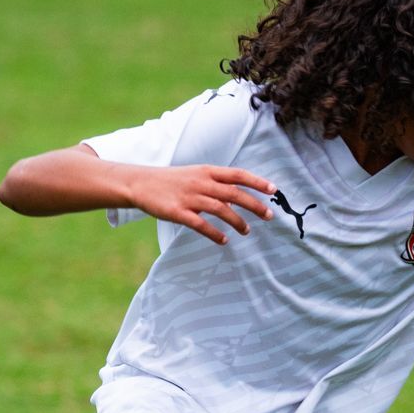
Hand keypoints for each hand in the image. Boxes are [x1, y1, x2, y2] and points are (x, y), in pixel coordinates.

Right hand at [131, 164, 275, 244]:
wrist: (140, 183)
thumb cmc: (171, 181)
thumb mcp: (195, 175)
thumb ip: (215, 183)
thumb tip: (237, 196)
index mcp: (206, 171)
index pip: (237, 175)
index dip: (257, 181)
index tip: (273, 190)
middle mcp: (201, 182)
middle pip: (234, 193)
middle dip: (254, 205)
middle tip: (269, 216)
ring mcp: (189, 197)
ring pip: (220, 209)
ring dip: (237, 221)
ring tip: (247, 231)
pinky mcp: (178, 212)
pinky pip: (201, 225)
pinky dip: (215, 233)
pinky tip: (224, 241)